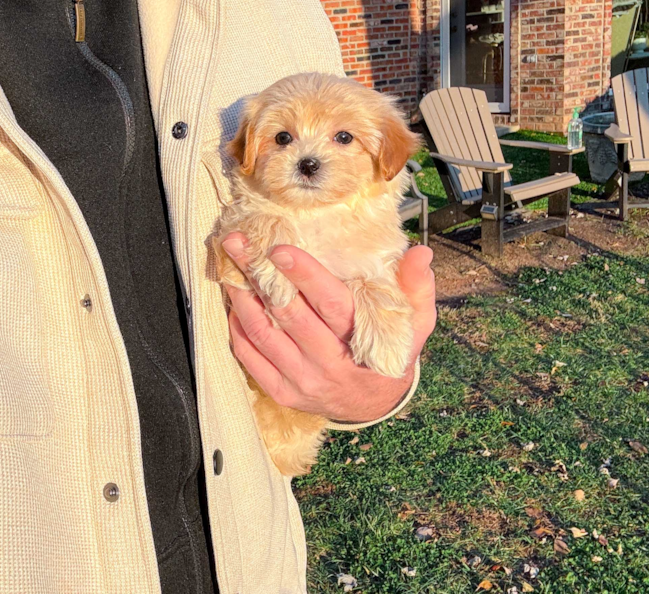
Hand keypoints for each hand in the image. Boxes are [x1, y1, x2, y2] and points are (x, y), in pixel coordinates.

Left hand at [220, 233, 435, 422]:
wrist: (374, 406)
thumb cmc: (391, 353)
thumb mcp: (415, 324)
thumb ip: (416, 288)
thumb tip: (419, 252)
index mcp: (361, 340)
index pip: (330, 304)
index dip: (304, 275)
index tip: (280, 249)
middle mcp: (328, 362)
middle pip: (287, 313)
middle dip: (259, 274)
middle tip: (238, 243)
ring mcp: (302, 380)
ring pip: (263, 335)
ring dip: (242, 300)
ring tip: (230, 269)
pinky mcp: (283, 392)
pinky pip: (251, 359)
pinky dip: (238, 330)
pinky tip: (235, 305)